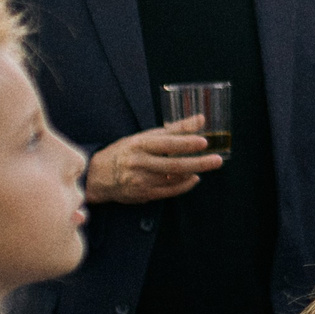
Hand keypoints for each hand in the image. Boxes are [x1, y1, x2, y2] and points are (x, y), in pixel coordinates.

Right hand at [88, 116, 221, 204]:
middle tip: (217, 160)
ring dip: (193, 172)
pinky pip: (169, 191)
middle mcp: (139, 162)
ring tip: (208, 165)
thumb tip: (201, 119)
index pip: (165, 143)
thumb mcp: (145, 136)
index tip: (204, 141)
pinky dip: (184, 185)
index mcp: (139, 144)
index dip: (185, 143)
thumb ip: (174, 129)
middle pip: (173, 164)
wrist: (98, 175)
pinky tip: (194, 178)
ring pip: (173, 179)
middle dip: (198, 162)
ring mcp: (141, 180)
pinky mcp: (143, 194)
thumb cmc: (125, 151)